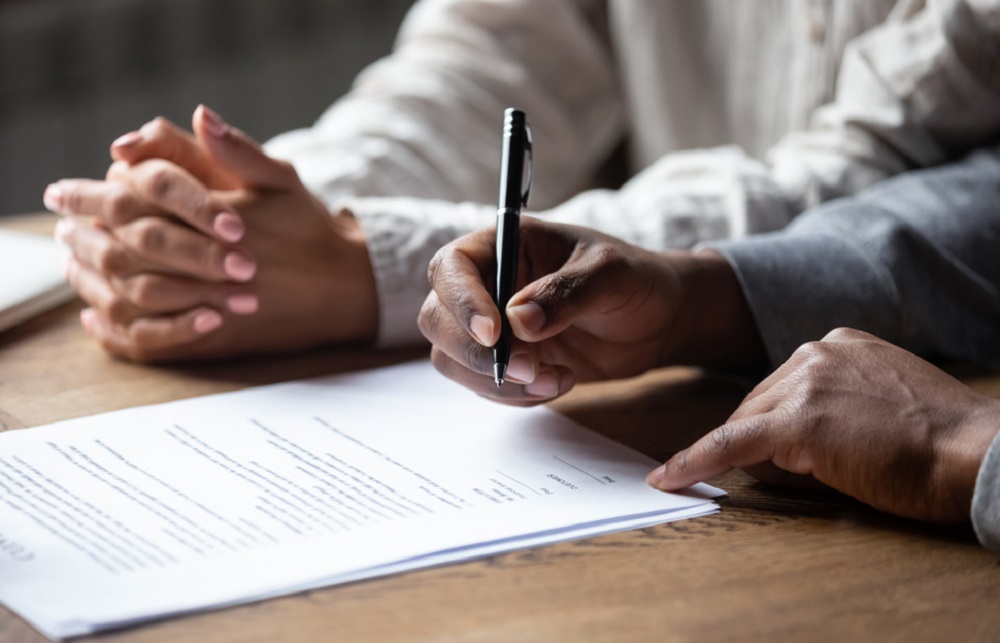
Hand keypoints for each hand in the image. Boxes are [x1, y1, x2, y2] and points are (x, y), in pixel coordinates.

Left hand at [45, 106, 377, 360]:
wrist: (346, 289)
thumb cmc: (311, 230)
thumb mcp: (281, 179)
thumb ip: (237, 149)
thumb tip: (199, 114)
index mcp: (221, 217)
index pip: (138, 198)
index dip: (92, 193)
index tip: (63, 190)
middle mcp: (212, 262)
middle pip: (123, 247)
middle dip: (82, 234)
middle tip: (59, 224)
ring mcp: (212, 304)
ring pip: (131, 293)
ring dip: (92, 277)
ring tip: (71, 261)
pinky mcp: (216, 338)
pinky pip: (152, 340)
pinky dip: (116, 330)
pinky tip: (96, 318)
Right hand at [418, 217, 762, 404]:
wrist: (658, 321)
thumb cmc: (636, 281)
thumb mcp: (612, 275)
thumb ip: (567, 292)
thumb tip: (519, 320)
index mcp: (505, 244)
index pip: (452, 267)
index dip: (462, 301)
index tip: (494, 333)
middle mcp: (487, 283)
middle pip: (438, 318)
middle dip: (477, 352)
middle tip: (527, 369)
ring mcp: (491, 326)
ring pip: (453, 358)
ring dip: (497, 381)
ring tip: (556, 379)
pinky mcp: (503, 361)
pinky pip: (481, 385)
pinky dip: (514, 395)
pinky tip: (560, 381)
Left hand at [649, 328, 999, 522]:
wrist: (976, 455)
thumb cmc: (941, 443)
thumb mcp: (883, 404)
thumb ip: (831, 407)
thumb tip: (779, 446)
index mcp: (838, 343)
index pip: (780, 386)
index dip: (773, 423)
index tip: (757, 441)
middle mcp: (816, 351)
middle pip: (756, 403)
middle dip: (763, 441)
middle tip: (807, 471)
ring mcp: (804, 382)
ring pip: (748, 426)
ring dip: (762, 458)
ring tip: (823, 475)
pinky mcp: (796, 421)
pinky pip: (730, 443)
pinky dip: (696, 461)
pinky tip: (670, 477)